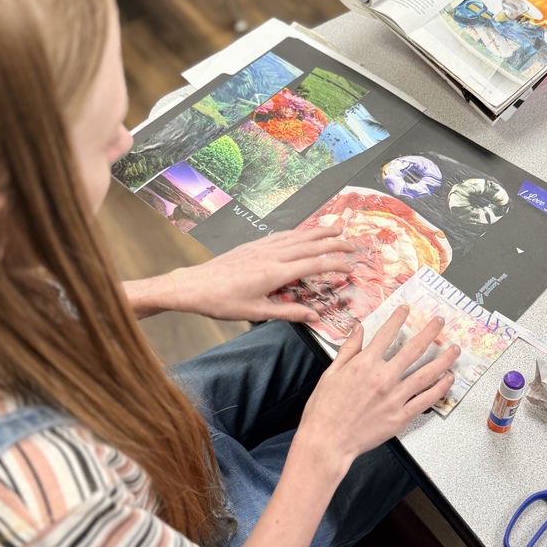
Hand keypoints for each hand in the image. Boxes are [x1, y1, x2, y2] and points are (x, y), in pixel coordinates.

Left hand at [166, 225, 355, 322]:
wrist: (194, 285)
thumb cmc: (222, 301)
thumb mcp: (257, 312)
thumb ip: (288, 312)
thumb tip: (313, 317)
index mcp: (275, 273)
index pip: (314, 265)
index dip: (335, 264)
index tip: (351, 266)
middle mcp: (271, 255)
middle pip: (310, 245)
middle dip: (333, 243)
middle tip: (352, 243)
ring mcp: (262, 247)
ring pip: (297, 236)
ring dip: (318, 232)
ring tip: (335, 229)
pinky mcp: (252, 245)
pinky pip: (281, 235)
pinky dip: (297, 232)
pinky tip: (302, 232)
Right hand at [294, 305, 457, 474]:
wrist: (327, 440)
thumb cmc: (324, 409)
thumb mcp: (331, 373)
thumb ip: (348, 349)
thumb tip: (358, 328)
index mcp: (365, 364)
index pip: (386, 333)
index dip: (398, 318)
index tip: (406, 309)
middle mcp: (383, 377)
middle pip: (414, 349)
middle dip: (430, 332)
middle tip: (440, 322)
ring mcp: (395, 397)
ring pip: (426, 374)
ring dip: (443, 359)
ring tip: (454, 349)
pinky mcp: (401, 417)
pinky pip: (426, 400)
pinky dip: (440, 389)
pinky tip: (448, 380)